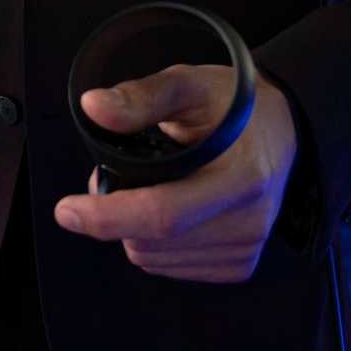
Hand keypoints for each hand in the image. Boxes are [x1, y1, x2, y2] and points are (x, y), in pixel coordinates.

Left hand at [52, 63, 294, 283]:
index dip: (109, 216)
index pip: (164, 214)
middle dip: (117, 211)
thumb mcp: (190, 84)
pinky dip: (156, 242)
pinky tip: (173, 208)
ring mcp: (247, 249)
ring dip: (134, 228)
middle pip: (149, 241)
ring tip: (154, 185)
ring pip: (153, 258)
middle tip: (124, 170)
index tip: (66, 210)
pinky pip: (170, 267)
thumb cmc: (234, 104)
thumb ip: (143, 97)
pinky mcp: (239, 265)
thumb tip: (94, 107)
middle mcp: (250, 222)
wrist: (283, 129)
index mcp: (243, 177)